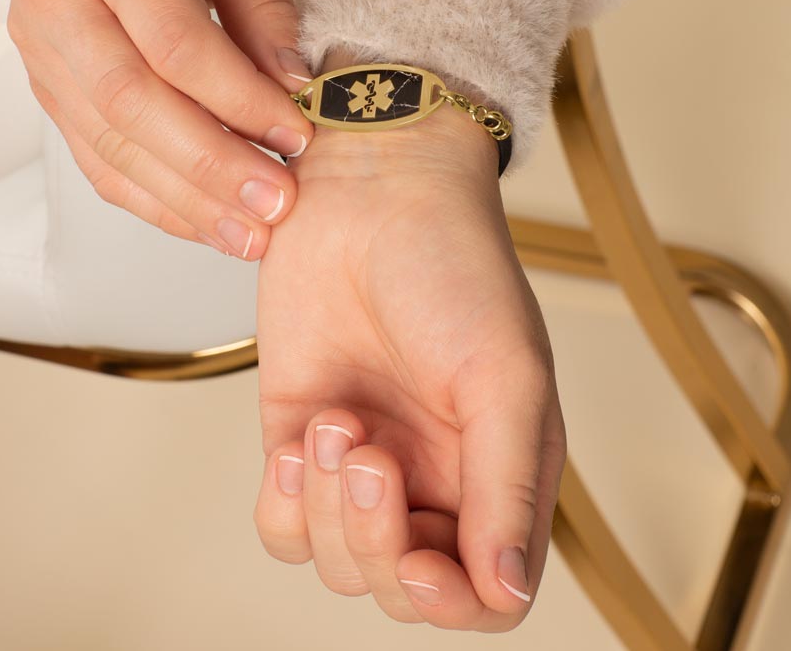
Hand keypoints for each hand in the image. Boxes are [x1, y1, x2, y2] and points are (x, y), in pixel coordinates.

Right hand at [8, 0, 314, 257]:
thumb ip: (265, 4)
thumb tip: (293, 87)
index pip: (174, 42)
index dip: (239, 97)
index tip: (298, 135)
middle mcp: (56, 1)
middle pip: (132, 104)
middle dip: (212, 165)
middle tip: (277, 203)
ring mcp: (44, 55)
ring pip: (112, 147)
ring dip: (188, 200)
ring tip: (252, 233)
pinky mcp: (53, 94)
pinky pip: (100, 163)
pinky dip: (158, 202)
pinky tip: (209, 223)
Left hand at [253, 60, 565, 630]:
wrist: (372, 191)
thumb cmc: (453, 265)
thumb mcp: (505, 374)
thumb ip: (508, 485)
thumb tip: (506, 593)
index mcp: (498, 468)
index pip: (486, 593)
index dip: (447, 600)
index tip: (415, 558)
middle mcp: (432, 474)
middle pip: (398, 584)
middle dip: (372, 538)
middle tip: (370, 451)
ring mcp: (365, 459)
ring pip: (334, 560)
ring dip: (327, 506)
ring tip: (338, 420)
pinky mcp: (301, 435)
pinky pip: (282, 522)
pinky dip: (285, 499)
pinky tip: (302, 434)